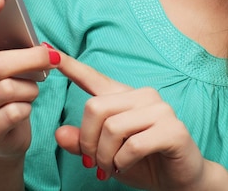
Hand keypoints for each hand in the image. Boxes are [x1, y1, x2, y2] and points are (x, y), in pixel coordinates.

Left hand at [53, 51, 212, 190]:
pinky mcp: (172, 129)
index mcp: (125, 97)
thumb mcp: (107, 154)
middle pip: (95, 108)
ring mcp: (160, 110)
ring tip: (112, 167)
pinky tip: (127, 166)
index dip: (69, 66)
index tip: (47, 50)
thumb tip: (60, 133)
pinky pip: (133, 145)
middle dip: (88, 142)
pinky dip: (123, 162)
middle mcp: (143, 96)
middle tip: (95, 162)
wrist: (180, 181)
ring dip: (105, 156)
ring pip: (112, 127)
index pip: (93, 77)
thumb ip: (83, 143)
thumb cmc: (144, 163)